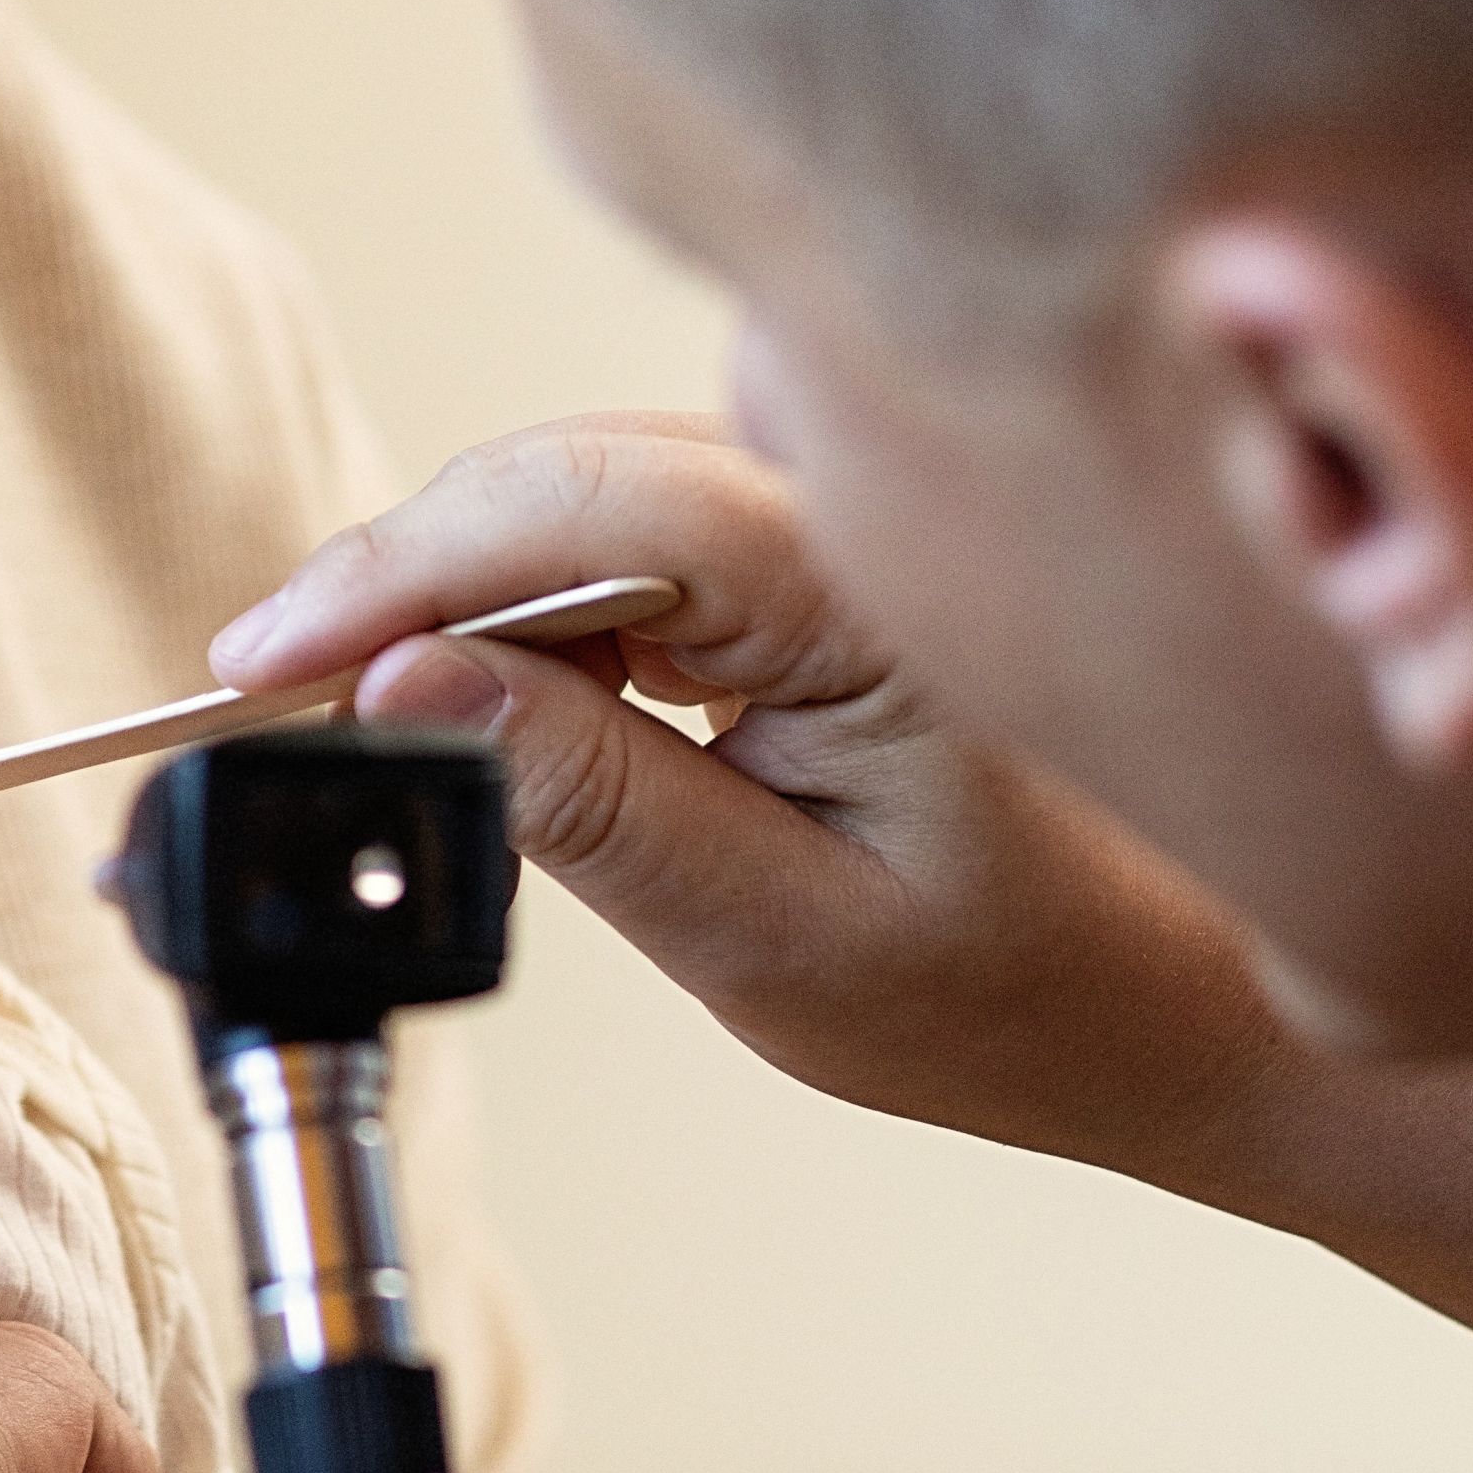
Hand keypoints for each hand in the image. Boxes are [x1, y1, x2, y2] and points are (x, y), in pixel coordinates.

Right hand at [217, 419, 1300, 1189]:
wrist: (1213, 996)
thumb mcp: (786, 947)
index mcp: (877, 587)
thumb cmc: (1043, 996)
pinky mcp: (836, 529)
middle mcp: (870, 498)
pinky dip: (558, 602)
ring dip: (475, 597)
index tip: (258, 663)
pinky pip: (649, 523)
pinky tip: (508, 701)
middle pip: (561, 476)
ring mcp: (855, 499)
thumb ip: (593, 808)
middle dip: (404, 587)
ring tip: (373, 727)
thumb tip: (405, 682)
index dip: (391, 570)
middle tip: (266, 711)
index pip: (576, 506)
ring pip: (592, 493)